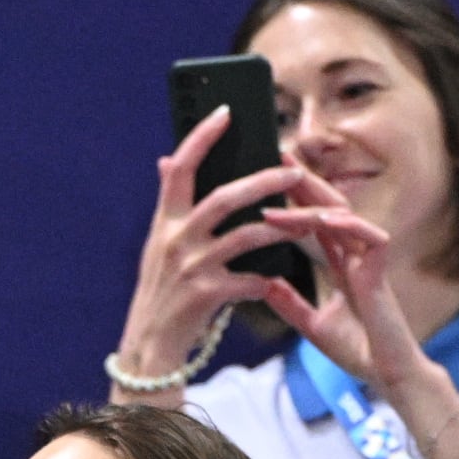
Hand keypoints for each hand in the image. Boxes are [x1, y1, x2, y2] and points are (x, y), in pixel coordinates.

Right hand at [113, 107, 309, 385]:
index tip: (227, 111)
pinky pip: (249, 280)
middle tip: (293, 171)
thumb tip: (166, 161)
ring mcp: (191, 268)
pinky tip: (275, 281)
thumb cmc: (161, 293)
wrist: (150, 347)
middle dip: (263, 182)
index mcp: (164, 222)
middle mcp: (175, 240)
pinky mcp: (206, 295)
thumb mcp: (157, 247)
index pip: (181, 168)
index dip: (202, 137)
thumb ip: (169, 206)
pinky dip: (265, 280)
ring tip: (308, 222)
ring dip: (282, 228)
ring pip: (247, 236)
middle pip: (224, 198)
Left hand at [259, 173, 434, 396]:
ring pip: (344, 218)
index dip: (292, 201)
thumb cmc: (357, 351)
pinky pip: (372, 239)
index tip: (264, 183)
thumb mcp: (312, 325)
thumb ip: (291, 303)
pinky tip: (327, 217)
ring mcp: (370, 263)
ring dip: (315, 201)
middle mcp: (355, 257)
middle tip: (276, 157)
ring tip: (287, 184)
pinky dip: (350, 226)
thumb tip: (264, 283)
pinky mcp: (384, 274)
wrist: (384, 375)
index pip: (313, 223)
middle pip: (328, 209)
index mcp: (340, 265)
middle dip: (303, 183)